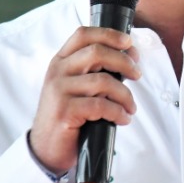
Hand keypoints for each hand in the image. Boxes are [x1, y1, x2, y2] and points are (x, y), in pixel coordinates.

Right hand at [29, 27, 140, 173]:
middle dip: (124, 61)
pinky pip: (101, 105)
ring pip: (103, 81)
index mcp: (61, 61)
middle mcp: (58, 72)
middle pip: (97, 52)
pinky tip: (123, 119)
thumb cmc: (68, 115)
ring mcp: (59, 91)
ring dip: (125, 94)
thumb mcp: (76, 87)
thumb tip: (129, 60)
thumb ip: (94, 71)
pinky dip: (118, 112)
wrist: (47, 148)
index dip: (109, 34)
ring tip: (130, 107)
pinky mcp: (65, 111)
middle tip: (137, 74)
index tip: (129, 43)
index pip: (83, 35)